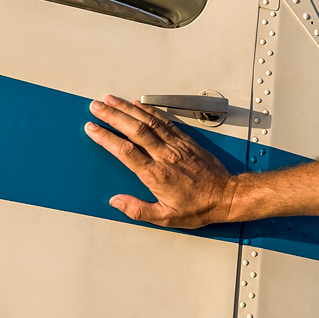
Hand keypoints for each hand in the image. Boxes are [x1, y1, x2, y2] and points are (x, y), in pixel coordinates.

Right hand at [86, 95, 238, 228]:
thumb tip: (116, 202)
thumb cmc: (198, 207)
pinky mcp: (187, 140)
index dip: (106, 137)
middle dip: (113, 116)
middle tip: (96, 106)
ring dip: (128, 109)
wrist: (226, 195)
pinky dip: (150, 111)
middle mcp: (166, 156)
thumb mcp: (165, 217)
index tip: (92, 128)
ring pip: (149, 121)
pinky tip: (139, 105)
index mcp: (157, 174)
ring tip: (112, 100)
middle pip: (135, 129)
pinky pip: (165, 121)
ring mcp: (177, 145)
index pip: (126, 151)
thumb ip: (138, 210)